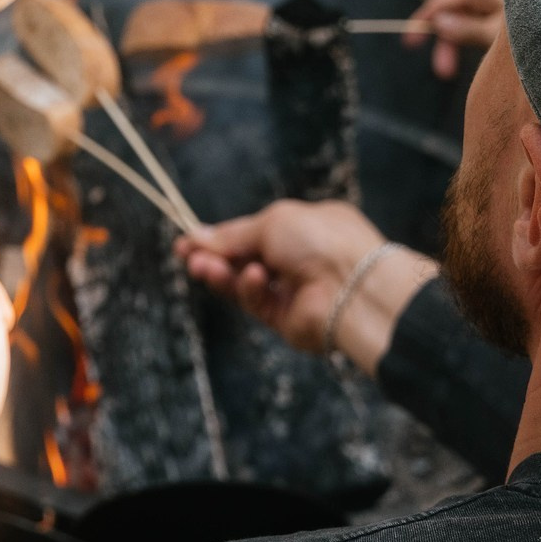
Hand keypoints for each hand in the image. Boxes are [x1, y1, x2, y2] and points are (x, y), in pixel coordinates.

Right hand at [177, 201, 435, 374]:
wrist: (354, 288)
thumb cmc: (321, 242)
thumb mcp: (271, 223)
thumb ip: (232, 234)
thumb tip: (197, 236)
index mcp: (303, 227)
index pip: (253, 233)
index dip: (220, 237)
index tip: (186, 241)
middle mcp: (299, 259)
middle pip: (244, 260)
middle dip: (215, 257)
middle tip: (186, 256)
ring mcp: (293, 290)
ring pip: (245, 283)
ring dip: (222, 274)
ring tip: (202, 267)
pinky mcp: (286, 318)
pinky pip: (258, 302)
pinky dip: (251, 289)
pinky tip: (254, 278)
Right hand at [407, 0, 504, 78]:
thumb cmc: (534, 28)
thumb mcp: (495, 34)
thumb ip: (465, 29)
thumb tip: (438, 23)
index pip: (442, 1)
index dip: (422, 21)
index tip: (408, 43)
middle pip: (455, 12)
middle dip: (448, 42)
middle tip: (444, 72)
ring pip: (468, 18)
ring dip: (460, 42)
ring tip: (460, 68)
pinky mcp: (509, 7)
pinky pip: (481, 19)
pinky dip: (474, 36)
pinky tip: (480, 53)